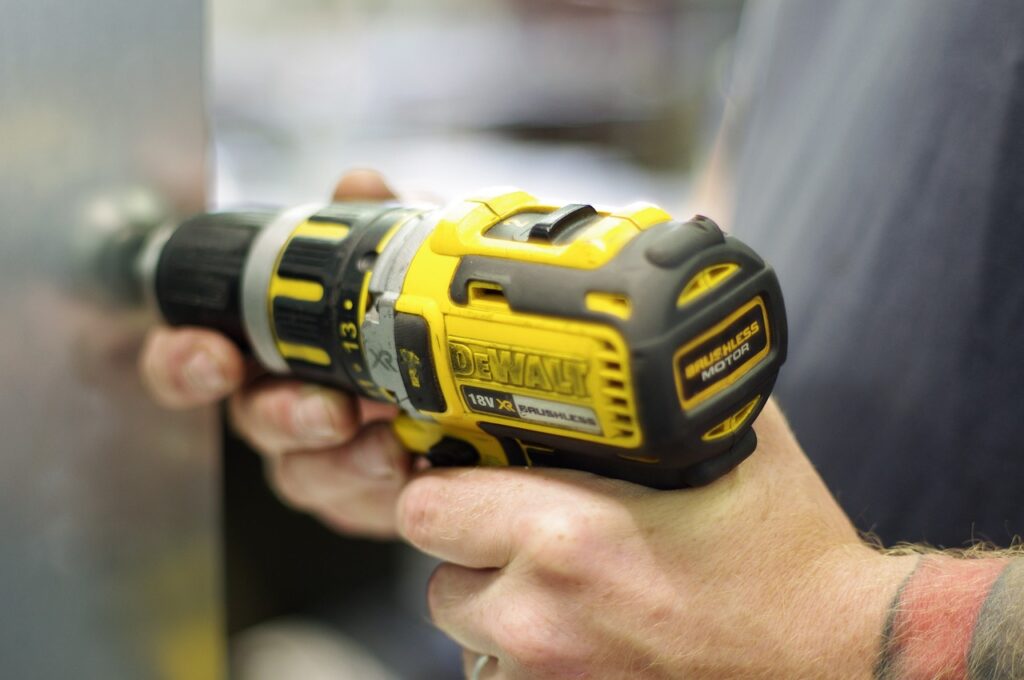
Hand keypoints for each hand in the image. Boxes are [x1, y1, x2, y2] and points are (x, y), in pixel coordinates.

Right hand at [140, 169, 411, 537]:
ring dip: (345, 464)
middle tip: (332, 411)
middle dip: (286, 417)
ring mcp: (326, 459)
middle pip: (253, 424)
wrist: (481, 374)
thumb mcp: (411, 262)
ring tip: (393, 449)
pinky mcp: (368, 500)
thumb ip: (381, 224)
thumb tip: (358, 184)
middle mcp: (287, 406)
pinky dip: (390, 494)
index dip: (185, 361)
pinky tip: (424, 472)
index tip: (216, 354)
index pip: (196, 359)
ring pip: (305, 476)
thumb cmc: (420, 315)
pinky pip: (363, 511)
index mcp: (273, 350)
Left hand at [396, 401, 916, 678]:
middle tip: (515, 524)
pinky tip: (578, 629)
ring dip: (492, 599)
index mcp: (568, 536)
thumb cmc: (790, 561)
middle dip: (465, 540)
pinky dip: (523, 651)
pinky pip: (500, 673)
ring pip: (464, 627)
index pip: (426, 503)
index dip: (443, 479)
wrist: (841, 657)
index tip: (467, 469)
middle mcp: (543, 615)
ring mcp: (550, 675)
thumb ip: (666, 394)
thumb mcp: (731, 447)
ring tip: (554, 581)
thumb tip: (650, 346)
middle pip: (433, 567)